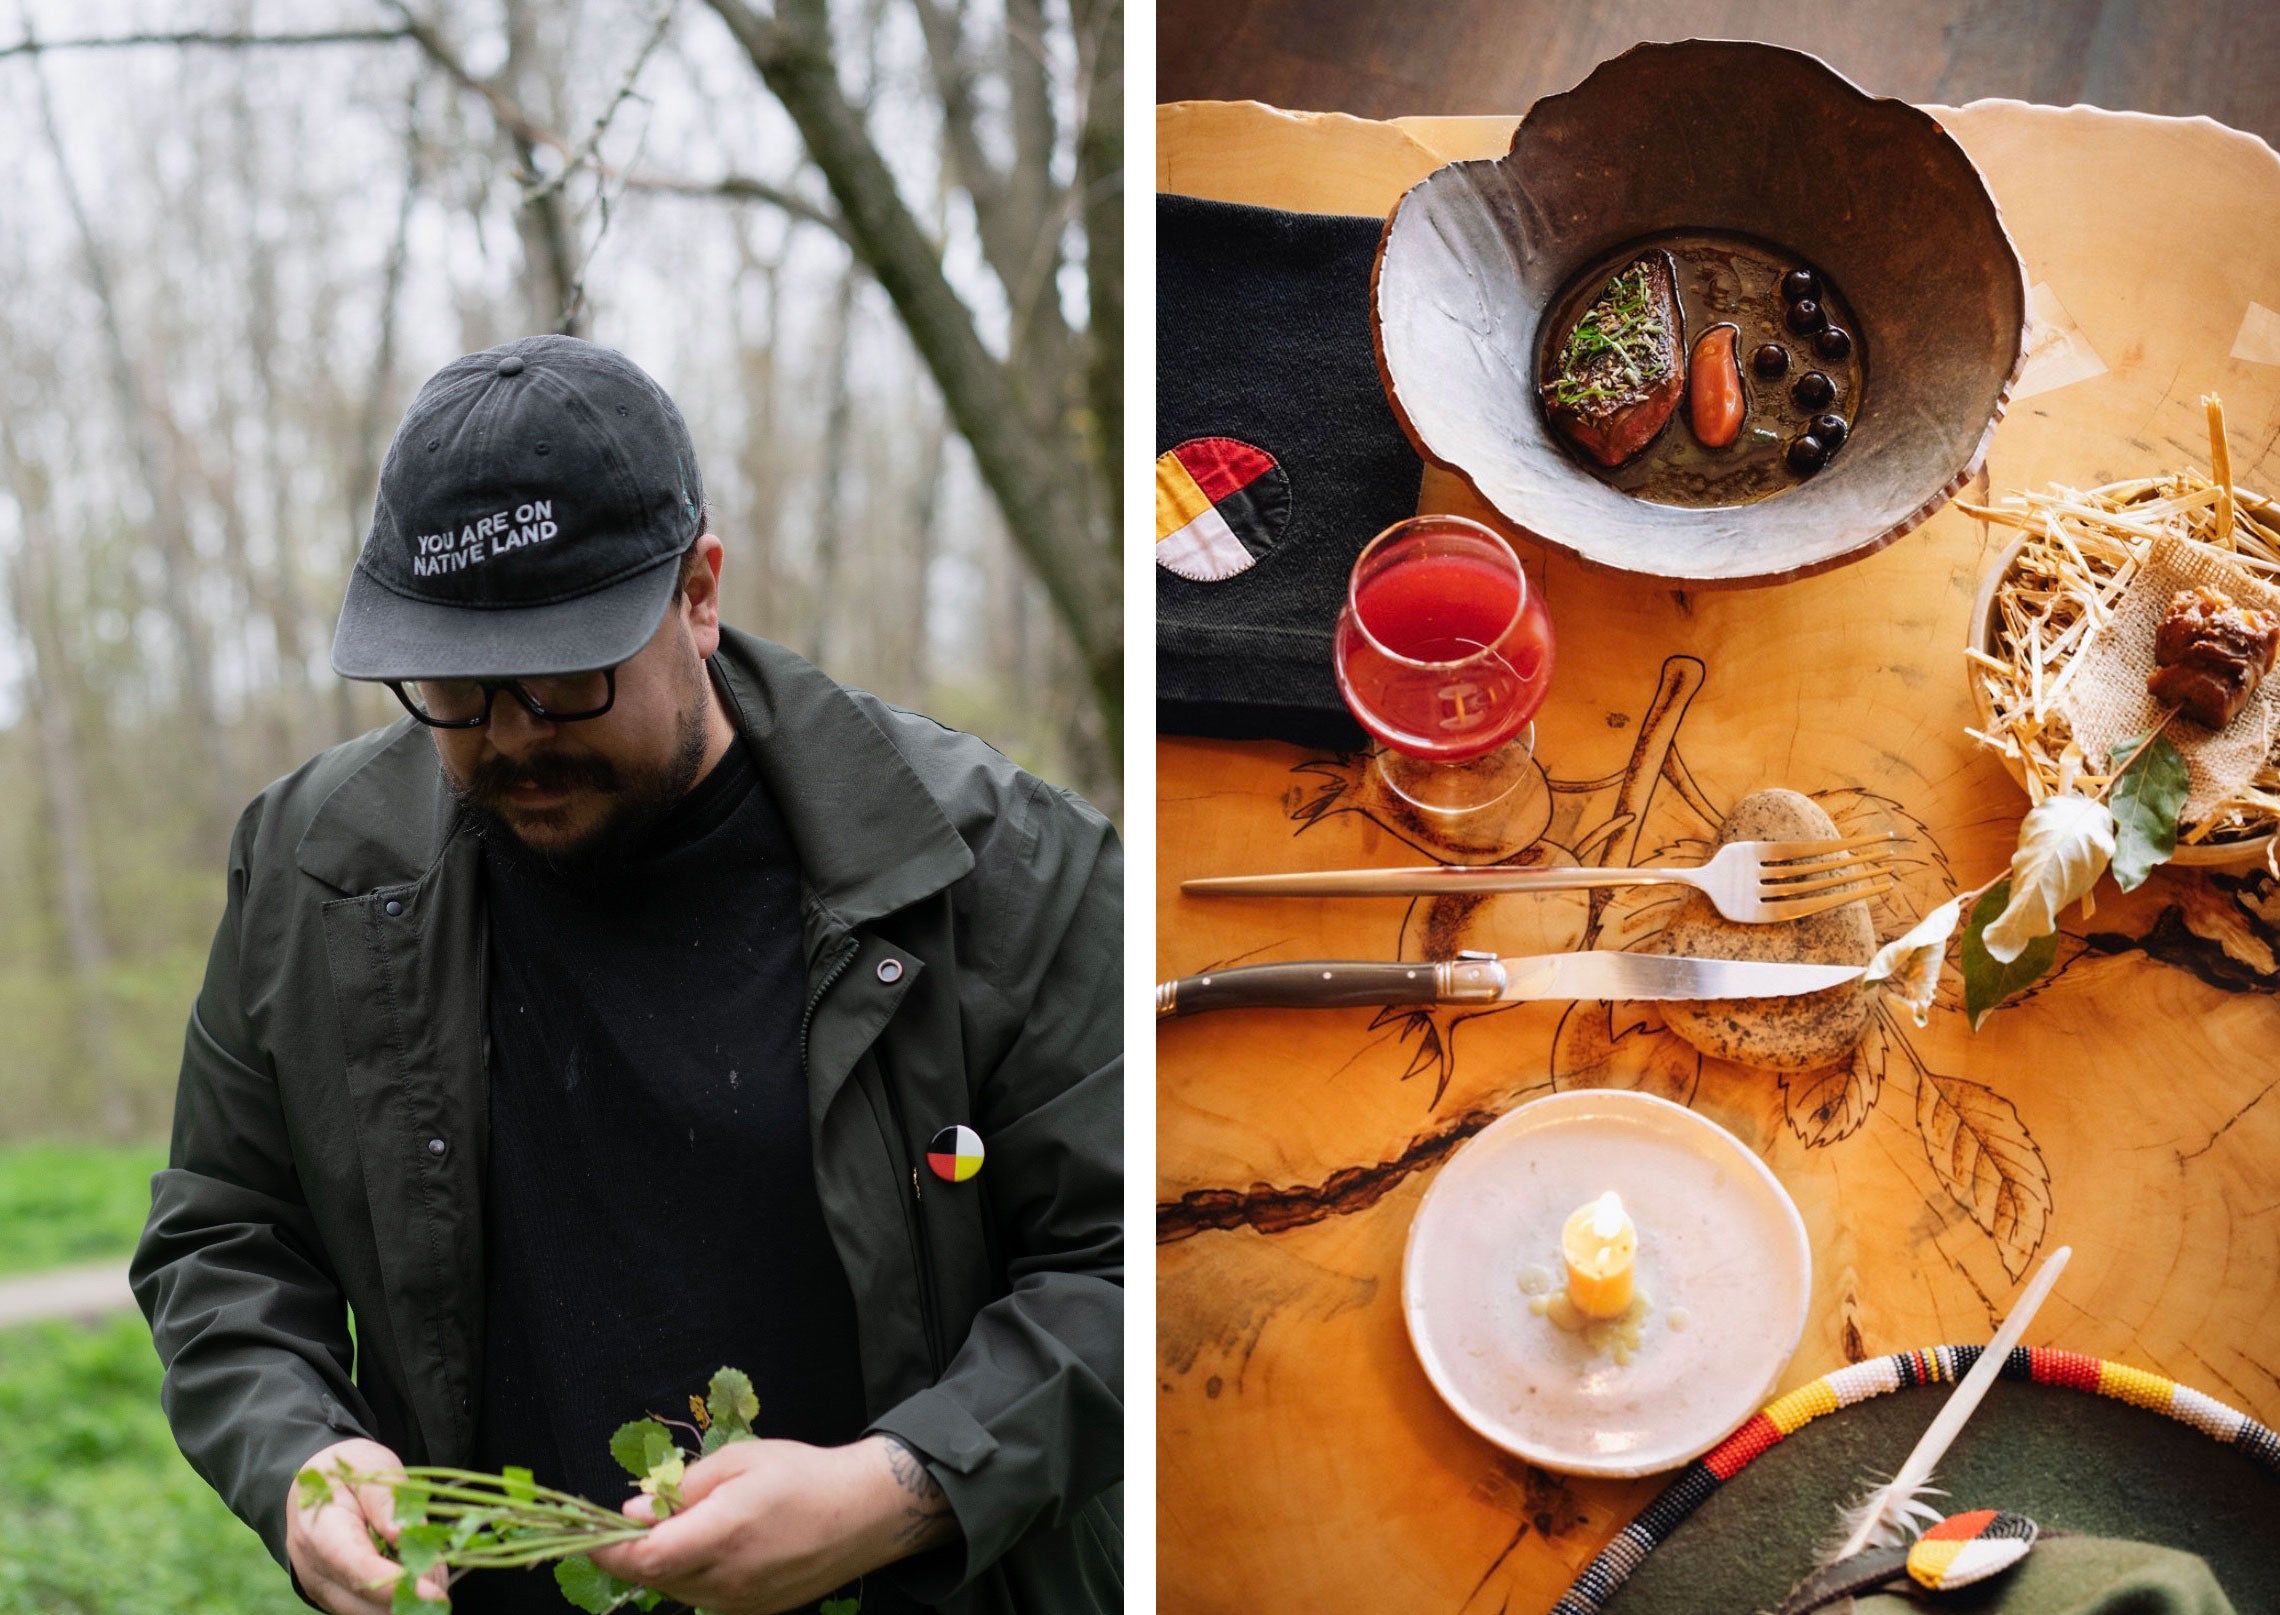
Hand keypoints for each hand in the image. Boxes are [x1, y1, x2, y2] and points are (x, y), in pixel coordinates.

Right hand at [286, 1437, 448, 1613]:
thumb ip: (386, 1502)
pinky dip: (396, 1600)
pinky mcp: (335, 1599)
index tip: (434, 1592)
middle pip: (364, 1603)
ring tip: (430, 1568)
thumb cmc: (347, 1472)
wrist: (316, 1486)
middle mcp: (314, 1570)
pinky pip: (368, 1611)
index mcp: (320, 1532)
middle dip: (411, 1594)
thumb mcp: (370, 1468)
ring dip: (406, 1600)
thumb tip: (403, 1535)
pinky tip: (414, 1573)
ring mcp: (322, 1589)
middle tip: (442, 1570)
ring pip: (368, 1614)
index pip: (357, 1568)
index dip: (396, 1584)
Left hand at [587, 1434, 958, 1614]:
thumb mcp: (741, 1460)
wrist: (864, 1513)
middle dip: (634, 1550)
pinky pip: (704, 1597)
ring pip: (677, 1590)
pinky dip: (692, 1574)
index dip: (607, 1548)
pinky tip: (710, 1545)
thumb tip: (634, 1511)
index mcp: (723, 1533)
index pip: (645, 1557)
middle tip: (636, 1517)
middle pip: (654, 1577)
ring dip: (664, 1563)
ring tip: (683, 1525)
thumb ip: (684, 1488)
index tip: (586, 1531)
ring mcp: (741, 1602)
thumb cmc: (801, 1474)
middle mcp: (727, 1578)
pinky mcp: (754, 1612)